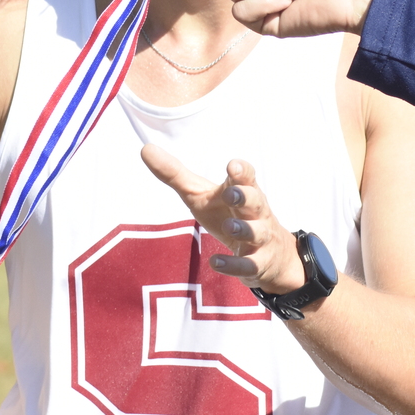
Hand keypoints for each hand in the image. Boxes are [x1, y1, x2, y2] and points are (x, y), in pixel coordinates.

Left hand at [140, 145, 304, 295]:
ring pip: (257, 232)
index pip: (246, 176)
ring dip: (243, 229)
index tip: (232, 166)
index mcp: (242, 190)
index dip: (242, 171)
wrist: (269, 255)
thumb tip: (145, 149)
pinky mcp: (258, 263)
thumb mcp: (200, 195)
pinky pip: (250, 265)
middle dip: (245, 197)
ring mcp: (260, 237)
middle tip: (231, 194)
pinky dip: (234, 264)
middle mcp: (255, 211)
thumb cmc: (228, 215)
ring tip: (228, 227)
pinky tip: (216, 262)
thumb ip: (174, 174)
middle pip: (256, 200)